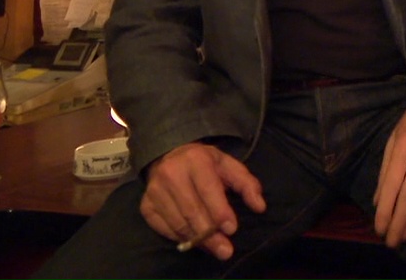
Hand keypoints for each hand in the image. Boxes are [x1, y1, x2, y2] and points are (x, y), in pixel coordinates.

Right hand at [141, 142, 265, 260]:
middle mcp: (171, 173)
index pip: (208, 189)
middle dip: (210, 234)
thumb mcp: (229, 166)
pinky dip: (180, 238)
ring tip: (214, 249)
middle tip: (226, 250)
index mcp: (196, 160)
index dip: (220, 211)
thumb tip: (260, 206)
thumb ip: (247, 184)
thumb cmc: (205, 163)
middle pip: (192, 210)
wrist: (170, 155)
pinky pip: (163, 228)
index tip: (231, 229)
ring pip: (178, 222)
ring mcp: (155, 190)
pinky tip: (194, 242)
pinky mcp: (145, 205)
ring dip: (197, 240)